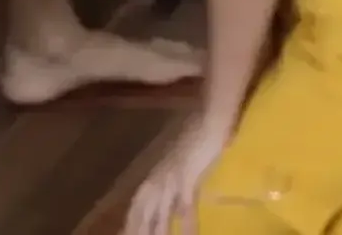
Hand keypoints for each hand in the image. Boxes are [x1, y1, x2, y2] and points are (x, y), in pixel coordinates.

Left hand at [124, 115, 230, 234]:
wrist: (211, 118)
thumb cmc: (200, 137)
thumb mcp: (183, 165)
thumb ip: (177, 187)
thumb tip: (177, 209)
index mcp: (155, 176)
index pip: (137, 206)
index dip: (130, 224)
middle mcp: (158, 179)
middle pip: (141, 213)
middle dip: (137, 230)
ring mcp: (170, 178)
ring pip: (159, 213)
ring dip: (158, 232)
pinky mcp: (186, 176)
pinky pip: (185, 205)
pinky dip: (186, 223)